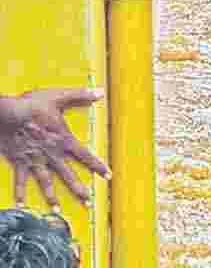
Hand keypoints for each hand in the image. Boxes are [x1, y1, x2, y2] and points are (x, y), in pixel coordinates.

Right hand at [0, 90, 110, 206]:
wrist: (6, 115)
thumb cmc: (32, 106)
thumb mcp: (59, 98)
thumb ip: (80, 96)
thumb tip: (100, 92)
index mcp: (63, 140)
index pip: (85, 156)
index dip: (98, 166)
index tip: (108, 176)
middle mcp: (51, 155)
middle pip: (69, 175)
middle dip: (79, 190)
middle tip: (88, 203)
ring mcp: (35, 161)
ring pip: (46, 183)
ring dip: (52, 197)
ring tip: (58, 210)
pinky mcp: (19, 162)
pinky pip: (20, 181)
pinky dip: (20, 193)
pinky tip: (22, 205)